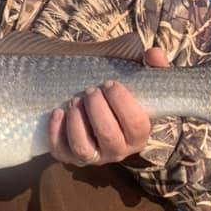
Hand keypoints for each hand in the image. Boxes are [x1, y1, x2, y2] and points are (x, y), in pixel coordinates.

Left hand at [48, 47, 169, 166]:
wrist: (104, 115)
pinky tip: (59, 111)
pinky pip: (61, 151)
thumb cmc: (125, 97)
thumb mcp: (143, 82)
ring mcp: (93, 156)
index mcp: (138, 135)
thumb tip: (154, 53)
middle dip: (97, 109)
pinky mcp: (70, 156)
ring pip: (83, 148)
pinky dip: (56, 132)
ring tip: (75, 100)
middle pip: (108, 135)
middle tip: (91, 90)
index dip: (122, 102)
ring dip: (77, 123)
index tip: (111, 83)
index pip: (135, 124)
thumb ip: (154, 66)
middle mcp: (117, 151)